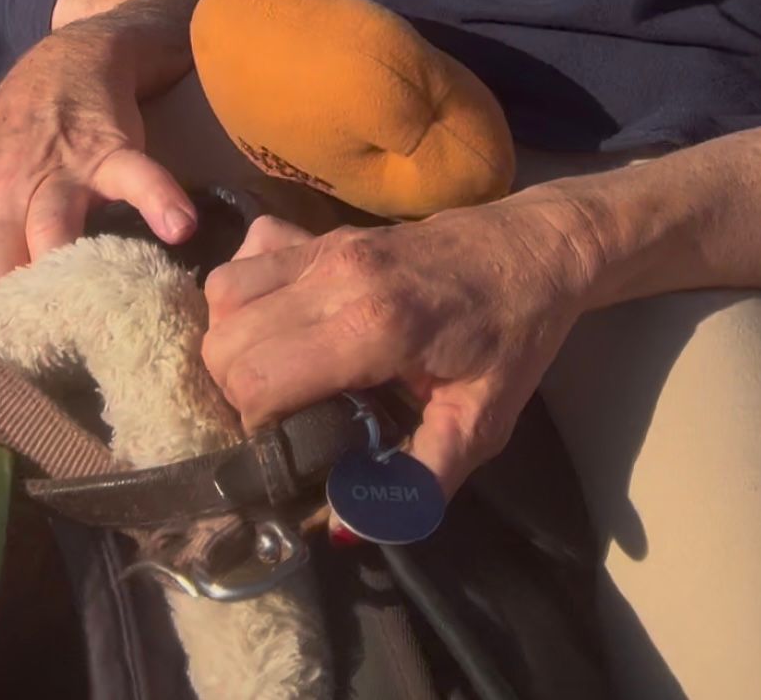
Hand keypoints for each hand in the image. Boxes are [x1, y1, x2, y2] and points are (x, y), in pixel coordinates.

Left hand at [0, 24, 196, 318]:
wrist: (61, 65)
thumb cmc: (14, 151)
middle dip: (16, 329)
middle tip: (45, 388)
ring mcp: (56, 172)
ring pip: (52, 230)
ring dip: (68, 273)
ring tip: (92, 322)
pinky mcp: (108, 150)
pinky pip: (134, 177)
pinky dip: (157, 200)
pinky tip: (179, 228)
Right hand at [202, 190, 597, 497]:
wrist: (535, 249)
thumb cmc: (514, 335)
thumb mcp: (482, 421)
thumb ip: (418, 480)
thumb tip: (345, 529)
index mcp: (375, 325)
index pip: (257, 380)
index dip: (258, 427)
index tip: (293, 444)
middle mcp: (338, 276)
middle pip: (226, 340)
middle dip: (235, 393)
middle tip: (281, 417)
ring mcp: (328, 244)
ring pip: (225, 292)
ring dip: (232, 341)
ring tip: (274, 374)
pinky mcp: (327, 230)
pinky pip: (251, 254)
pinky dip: (246, 290)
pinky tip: (279, 319)